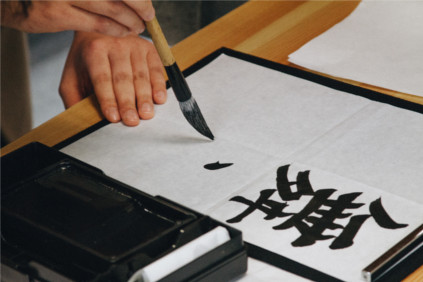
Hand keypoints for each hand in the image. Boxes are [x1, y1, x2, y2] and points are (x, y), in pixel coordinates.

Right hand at [1, 0, 153, 36]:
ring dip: (131, 20)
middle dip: (140, 6)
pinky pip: (98, 24)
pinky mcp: (59, 13)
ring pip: (112, 8)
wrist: (16, 1)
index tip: (147, 4)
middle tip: (148, 15)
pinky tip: (123, 32)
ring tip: (138, 26)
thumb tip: (137, 0)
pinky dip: (116, 30)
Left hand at [59, 31, 166, 125]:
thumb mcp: (72, 77)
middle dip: (128, 102)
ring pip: (141, 75)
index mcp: (93, 51)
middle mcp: (115, 44)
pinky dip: (159, 85)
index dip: (108, 99)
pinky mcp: (149, 48)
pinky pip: (156, 69)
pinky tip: (159, 98)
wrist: (101, 33)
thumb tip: (79, 122)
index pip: (102, 78)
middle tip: (132, 121)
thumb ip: (73, 98)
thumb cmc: (87, 61)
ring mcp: (134, 45)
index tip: (113, 118)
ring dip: (144, 97)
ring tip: (146, 114)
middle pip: (123, 78)